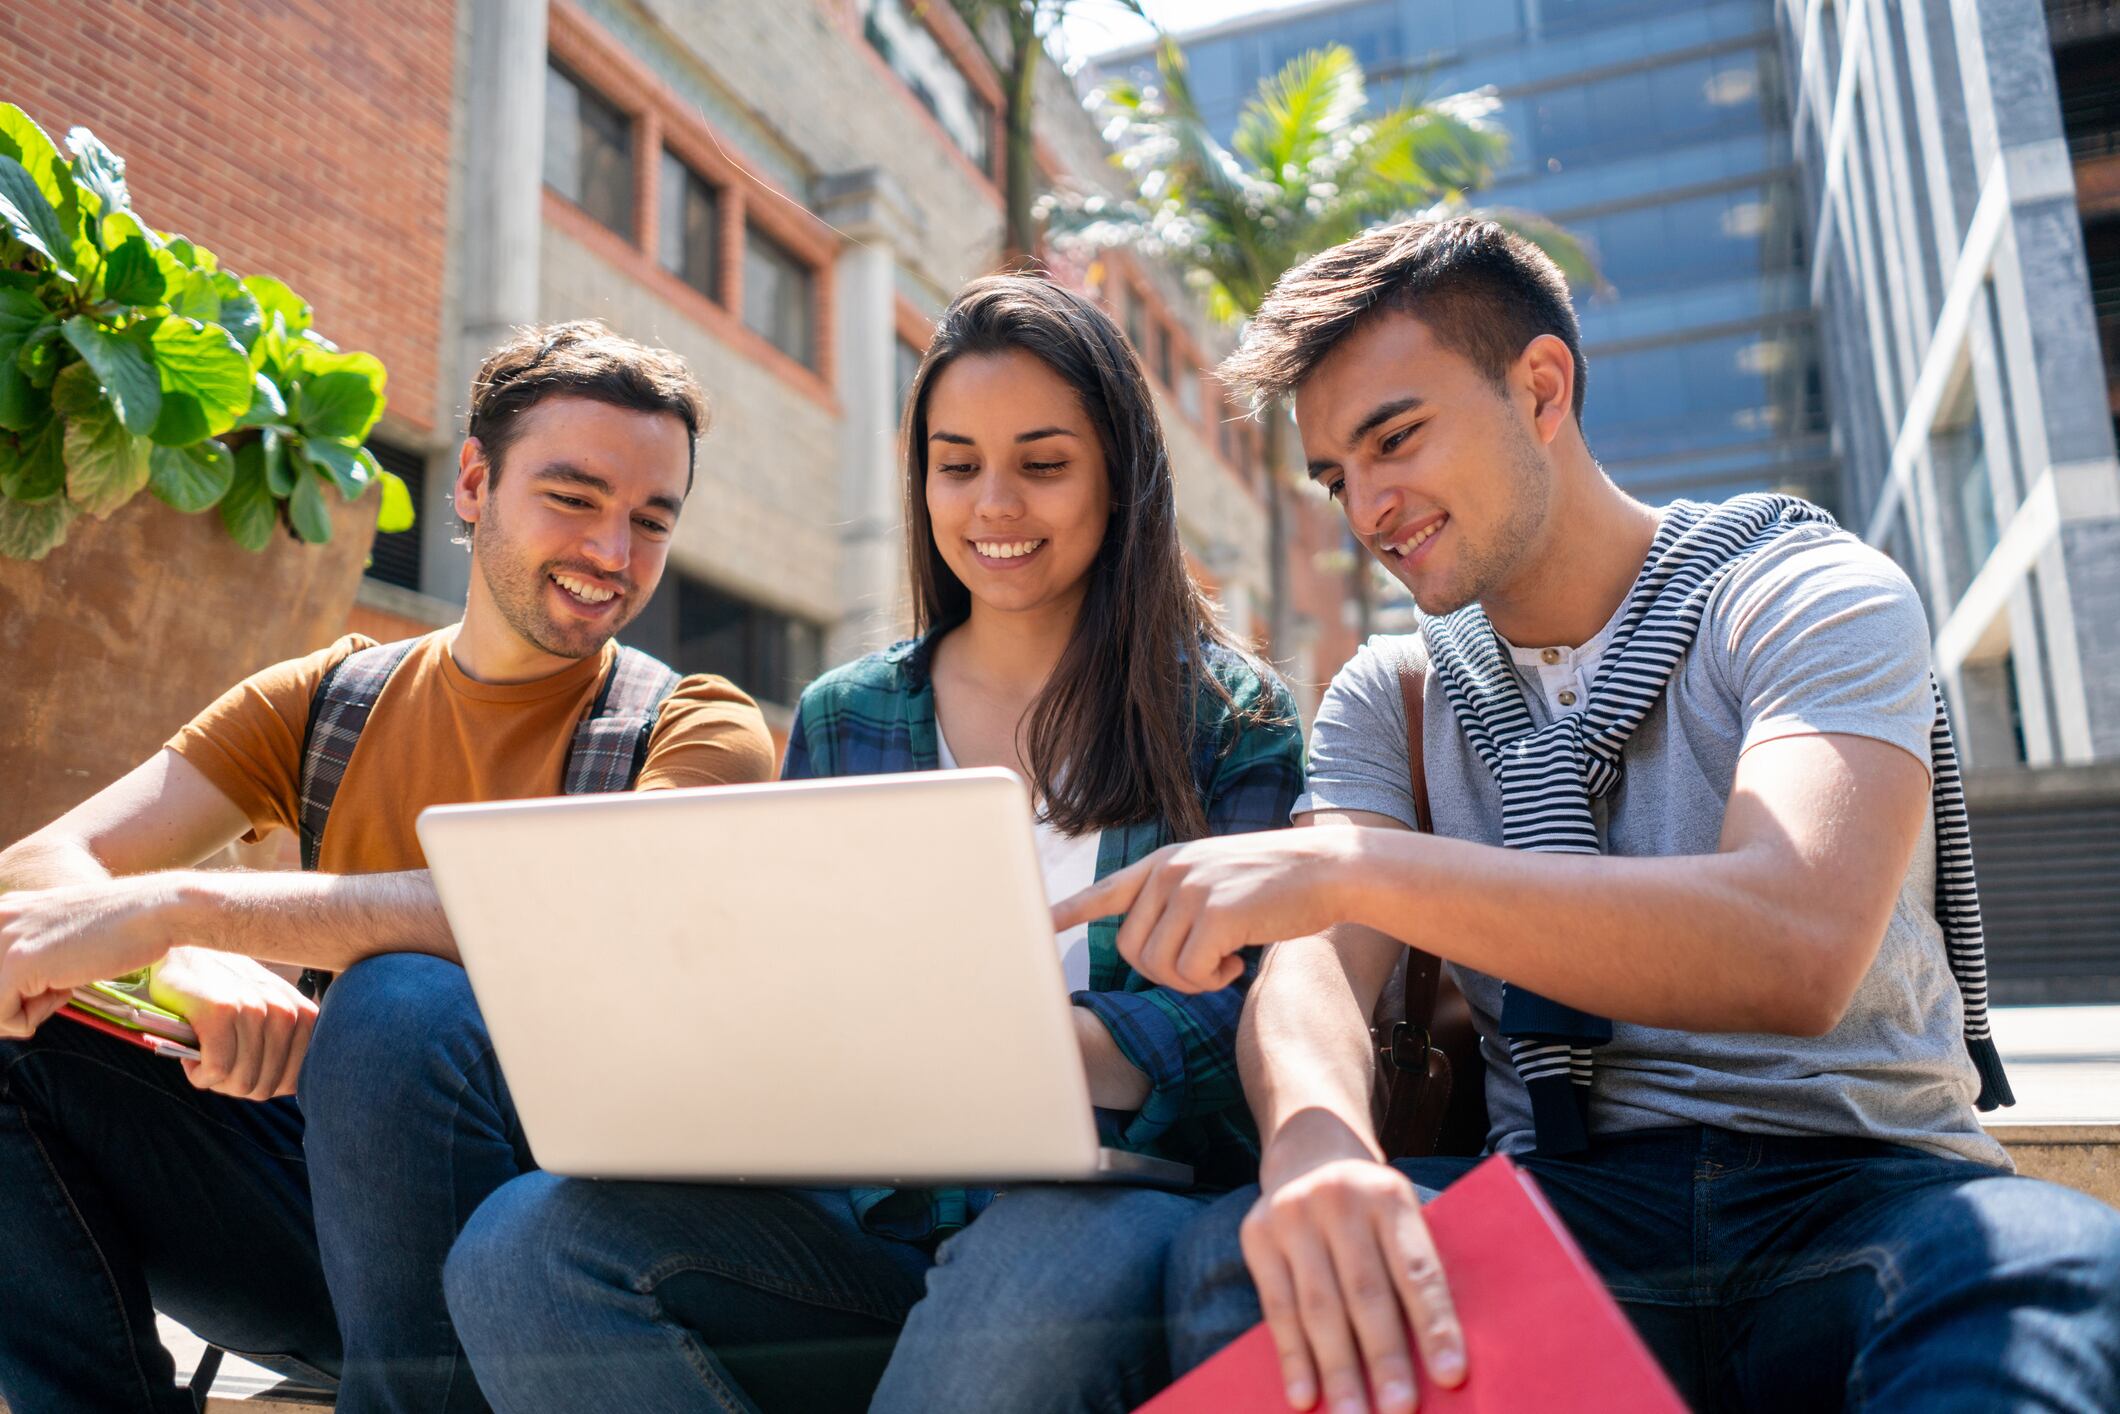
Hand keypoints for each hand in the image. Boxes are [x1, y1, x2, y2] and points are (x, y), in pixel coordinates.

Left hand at [0, 876, 199, 1036]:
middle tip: (51, 993)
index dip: (12, 993)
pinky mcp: (18, 963)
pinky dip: (31, 1020)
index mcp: (2, 911)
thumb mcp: (58, 932)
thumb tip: (12, 993)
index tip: (43, 987)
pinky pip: (2, 1017)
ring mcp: (4, 940)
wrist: (154, 911)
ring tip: (60, 989)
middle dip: (12, 1005)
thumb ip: (26, 950)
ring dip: (22, 1012)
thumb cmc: (120, 928)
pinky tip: (65, 992)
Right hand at [149, 946, 316, 1100]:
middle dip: (234, 1086)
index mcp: (302, 1014)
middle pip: (264, 1087)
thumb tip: (288, 1088)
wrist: (185, 949)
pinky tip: (191, 1059)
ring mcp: (255, 1009)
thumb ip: (283, 1043)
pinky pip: (217, 1070)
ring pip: (241, 1082)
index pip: (293, 1082)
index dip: (261, 1086)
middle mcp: (285, 1011)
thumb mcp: (267, 1010)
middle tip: (214, 1066)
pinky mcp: (221, 1011)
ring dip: (215, 1081)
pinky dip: (199, 1074)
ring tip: (203, 1058)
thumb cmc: (224, 990)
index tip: (241, 1071)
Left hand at [1051, 832, 1360, 992]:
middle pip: (1129, 949)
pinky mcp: (1216, 915)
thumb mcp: (1215, 875)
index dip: (1068, 912)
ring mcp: (1191, 891)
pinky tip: (1238, 963)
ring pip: (1158, 966)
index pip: (1104, 891)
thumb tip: (1151, 948)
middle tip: (1203, 969)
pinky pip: (1191, 973)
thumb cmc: (1275, 882)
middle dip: (1163, 973)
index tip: (1036, 923)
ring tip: (1223, 964)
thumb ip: (1178, 899)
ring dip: (1190, 981)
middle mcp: (1169, 873)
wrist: (1327, 869)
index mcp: (1164, 863)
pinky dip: (1213, 981)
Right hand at [1243, 1154, 1466, 1413]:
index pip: (1417, 1270)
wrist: (1308, 1152)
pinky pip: (1276, 1309)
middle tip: (1399, 1411)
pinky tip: (1303, 1398)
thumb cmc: (1371, 1208)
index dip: (1435, 1325)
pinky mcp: (1257, 1236)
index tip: (1452, 1376)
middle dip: (1384, 1359)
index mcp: (1389, 1195)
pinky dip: (1293, 1359)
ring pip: (1318, 1307)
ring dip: (1337, 1372)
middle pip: (1365, 1293)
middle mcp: (1339, 1199)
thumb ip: (1412, 1268)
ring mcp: (1292, 1216)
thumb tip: (1437, 1360)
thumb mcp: (1398, 1215)